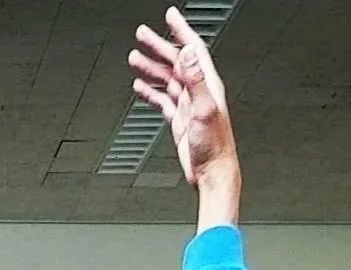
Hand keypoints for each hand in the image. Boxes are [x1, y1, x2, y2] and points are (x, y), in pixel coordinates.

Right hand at [128, 7, 234, 185]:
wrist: (213, 172)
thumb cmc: (215, 146)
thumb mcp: (205, 109)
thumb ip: (196, 80)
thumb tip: (187, 53)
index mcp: (207, 85)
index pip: (193, 49)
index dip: (181, 31)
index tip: (170, 16)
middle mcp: (198, 92)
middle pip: (176, 61)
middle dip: (160, 45)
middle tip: (143, 33)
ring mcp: (188, 105)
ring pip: (167, 79)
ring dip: (151, 67)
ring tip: (135, 57)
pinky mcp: (180, 119)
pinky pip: (163, 99)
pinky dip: (151, 91)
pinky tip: (140, 87)